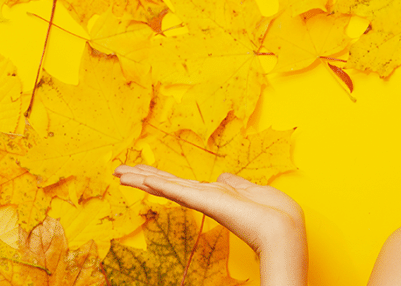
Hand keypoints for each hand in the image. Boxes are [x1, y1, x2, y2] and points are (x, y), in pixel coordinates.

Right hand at [113, 164, 303, 255]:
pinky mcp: (207, 202)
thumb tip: (223, 176)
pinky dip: (160, 183)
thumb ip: (236, 184)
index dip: (163, 177)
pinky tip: (142, 179)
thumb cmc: (275, 213)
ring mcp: (205, 201)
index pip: (183, 185)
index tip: (143, 171)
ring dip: (143, 178)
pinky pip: (179, 191)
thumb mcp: (254, 191)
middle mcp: (207, 198)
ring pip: (168, 186)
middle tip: (118, 170)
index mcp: (217, 195)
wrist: (282, 229)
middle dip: (144, 177)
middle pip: (169, 185)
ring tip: (119, 172)